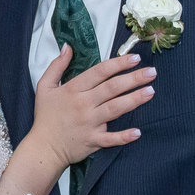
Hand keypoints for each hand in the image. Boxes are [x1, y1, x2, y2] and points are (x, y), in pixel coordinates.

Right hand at [28, 47, 154, 167]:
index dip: (118, 64)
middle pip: (112, 88)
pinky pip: (111, 139)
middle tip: (151, 72)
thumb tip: (68, 47)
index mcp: (73, 90)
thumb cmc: (46, 116)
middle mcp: (83, 105)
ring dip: (134, 100)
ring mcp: (89, 123)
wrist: (43, 147)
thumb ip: (57, 65)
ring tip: (151, 91)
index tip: (135, 58)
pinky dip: (124, 136)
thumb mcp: (44, 86)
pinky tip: (138, 132)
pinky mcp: (93, 140)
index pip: (99, 72)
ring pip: (115, 109)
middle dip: (133, 78)